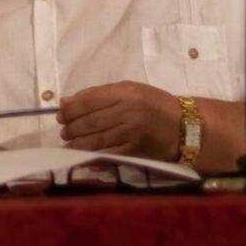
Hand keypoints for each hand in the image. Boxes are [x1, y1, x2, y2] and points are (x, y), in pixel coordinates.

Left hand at [58, 81, 180, 161]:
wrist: (184, 125)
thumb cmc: (154, 104)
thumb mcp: (130, 90)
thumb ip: (99, 94)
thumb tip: (67, 101)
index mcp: (125, 92)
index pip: (89, 100)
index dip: (71, 108)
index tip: (61, 114)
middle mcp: (128, 111)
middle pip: (91, 120)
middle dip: (72, 127)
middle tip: (63, 130)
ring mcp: (132, 132)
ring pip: (97, 138)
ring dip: (78, 142)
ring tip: (68, 142)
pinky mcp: (136, 150)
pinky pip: (109, 153)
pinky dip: (92, 155)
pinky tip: (82, 154)